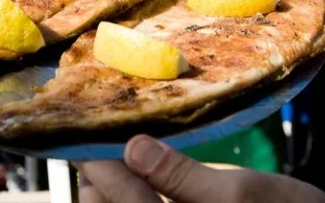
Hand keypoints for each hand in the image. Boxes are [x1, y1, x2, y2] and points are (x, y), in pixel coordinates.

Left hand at [76, 135, 324, 202]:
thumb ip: (183, 176)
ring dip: (110, 182)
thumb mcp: (242, 194)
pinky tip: (135, 169)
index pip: (116, 197)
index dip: (97, 162)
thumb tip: (134, 148)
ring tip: (111, 148)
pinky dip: (129, 190)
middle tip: (95, 135)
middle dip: (98, 174)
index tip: (82, 128)